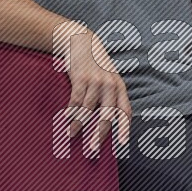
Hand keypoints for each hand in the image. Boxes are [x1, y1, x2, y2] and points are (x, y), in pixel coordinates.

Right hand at [64, 31, 131, 152]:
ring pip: (87, 110)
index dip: (124, 128)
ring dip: (78, 125)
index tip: (121, 144)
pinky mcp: (81, 78)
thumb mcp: (108, 77)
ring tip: (71, 135)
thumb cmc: (94, 65)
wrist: (81, 41)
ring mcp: (96, 81)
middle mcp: (110, 85)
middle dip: (99, 134)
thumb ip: (109, 96)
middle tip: (93, 149)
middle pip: (107, 115)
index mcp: (119, 87)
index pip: (125, 111)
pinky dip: (70, 112)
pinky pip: (76, 101)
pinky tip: (66, 120)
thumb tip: (104, 121)